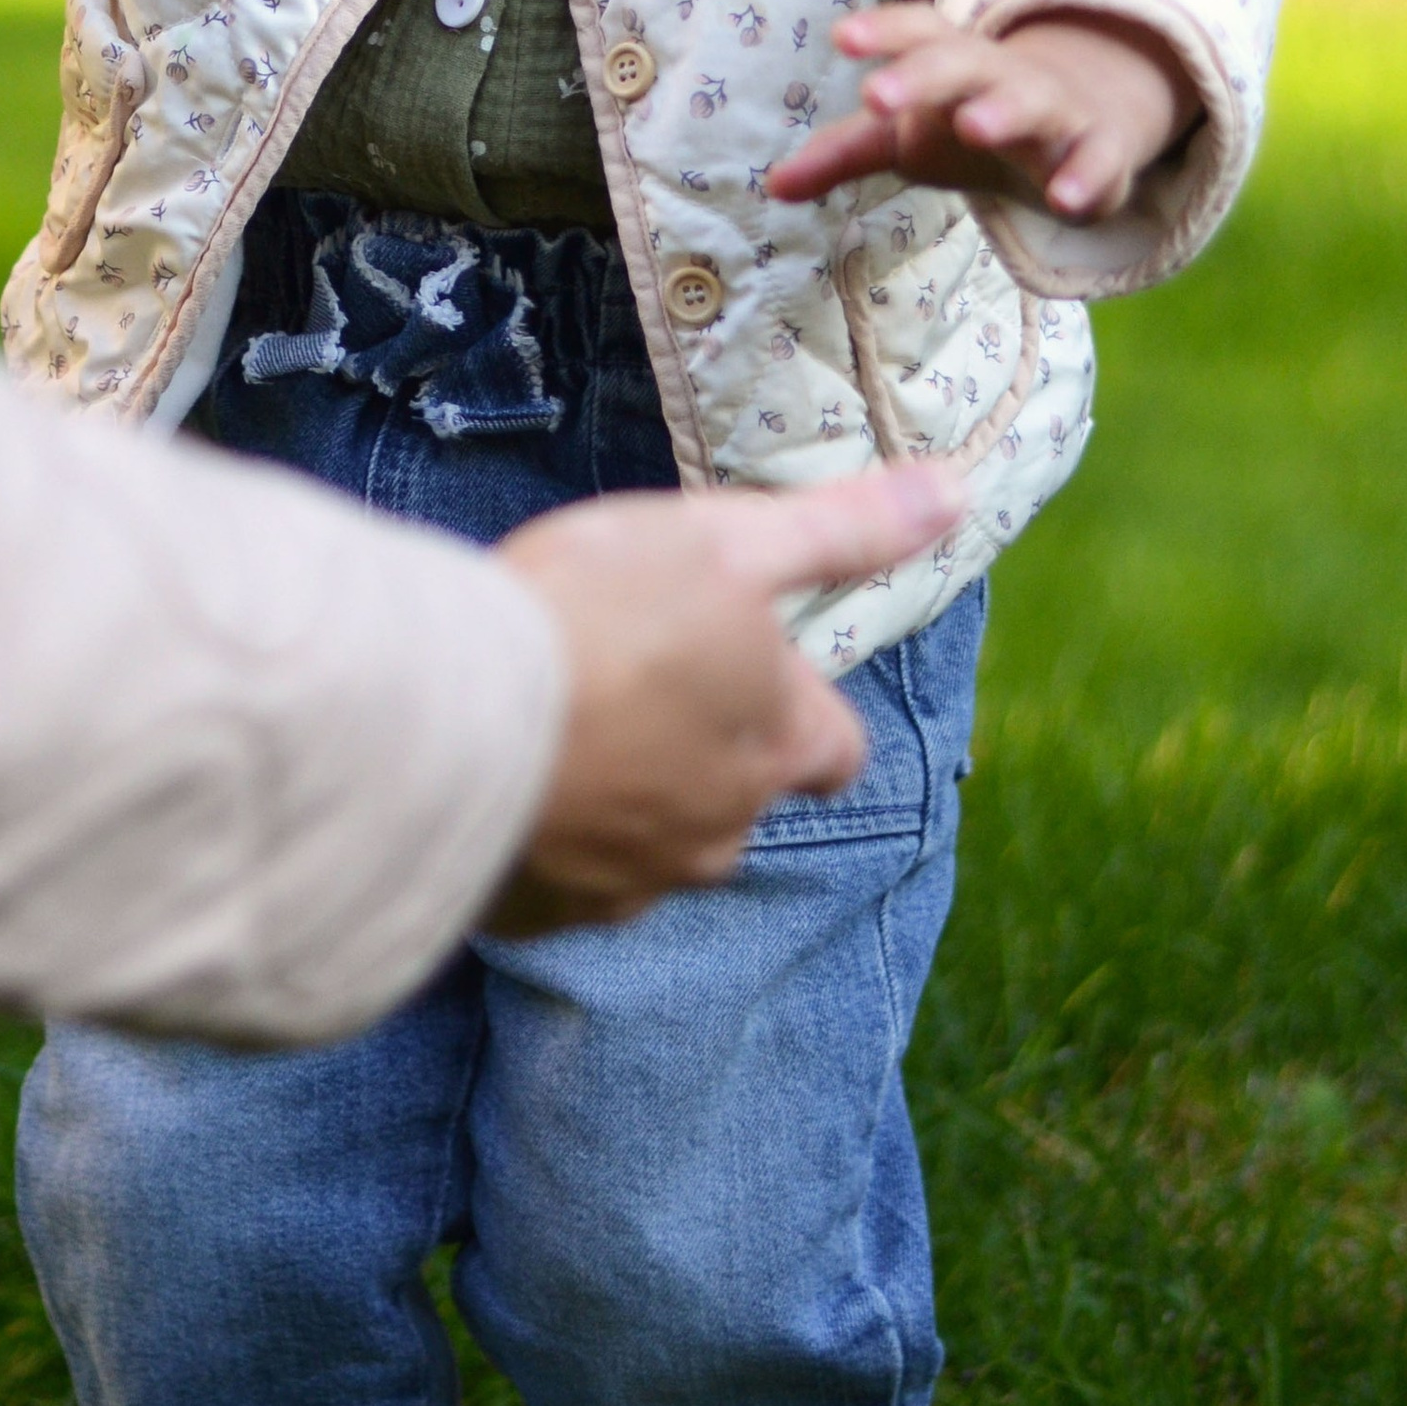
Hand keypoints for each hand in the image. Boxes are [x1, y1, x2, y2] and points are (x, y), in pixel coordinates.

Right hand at [484, 460, 964, 934]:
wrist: (450, 718)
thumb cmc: (601, 612)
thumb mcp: (728, 540)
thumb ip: (841, 529)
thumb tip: (956, 494)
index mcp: (779, 743)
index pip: (839, 749)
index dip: (806, 707)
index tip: (752, 665)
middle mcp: (722, 829)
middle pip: (744, 796)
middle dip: (708, 749)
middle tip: (637, 676)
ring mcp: (633, 881)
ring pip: (656, 842)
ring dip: (629, 793)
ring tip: (567, 721)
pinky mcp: (546, 912)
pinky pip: (566, 877)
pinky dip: (553, 834)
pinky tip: (511, 775)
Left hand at [765, 3, 1199, 221]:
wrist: (1084, 118)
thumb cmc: (972, 119)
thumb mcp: (908, 135)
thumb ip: (844, 155)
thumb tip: (773, 187)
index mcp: (952, 59)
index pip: (917, 32)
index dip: (883, 32)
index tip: (842, 37)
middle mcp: (1002, 74)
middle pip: (963, 61)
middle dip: (923, 74)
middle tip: (878, 95)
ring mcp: (1054, 110)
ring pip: (1032, 101)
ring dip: (1002, 110)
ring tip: (972, 124)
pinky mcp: (1097, 151)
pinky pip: (1096, 160)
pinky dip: (1084, 176)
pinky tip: (1063, 199)